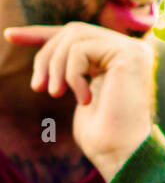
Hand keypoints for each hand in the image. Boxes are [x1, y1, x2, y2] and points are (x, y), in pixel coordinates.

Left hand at [4, 23, 153, 181]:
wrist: (120, 151)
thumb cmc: (100, 133)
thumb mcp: (78, 91)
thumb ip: (73, 68)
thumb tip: (47, 53)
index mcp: (120, 57)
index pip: (77, 35)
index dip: (41, 33)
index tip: (10, 36)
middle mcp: (131, 49)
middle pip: (73, 31)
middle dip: (47, 56)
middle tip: (38, 88)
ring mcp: (133, 50)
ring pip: (74, 37)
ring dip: (55, 66)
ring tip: (54, 94)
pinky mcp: (129, 55)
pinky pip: (81, 50)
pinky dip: (71, 74)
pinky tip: (83, 100)